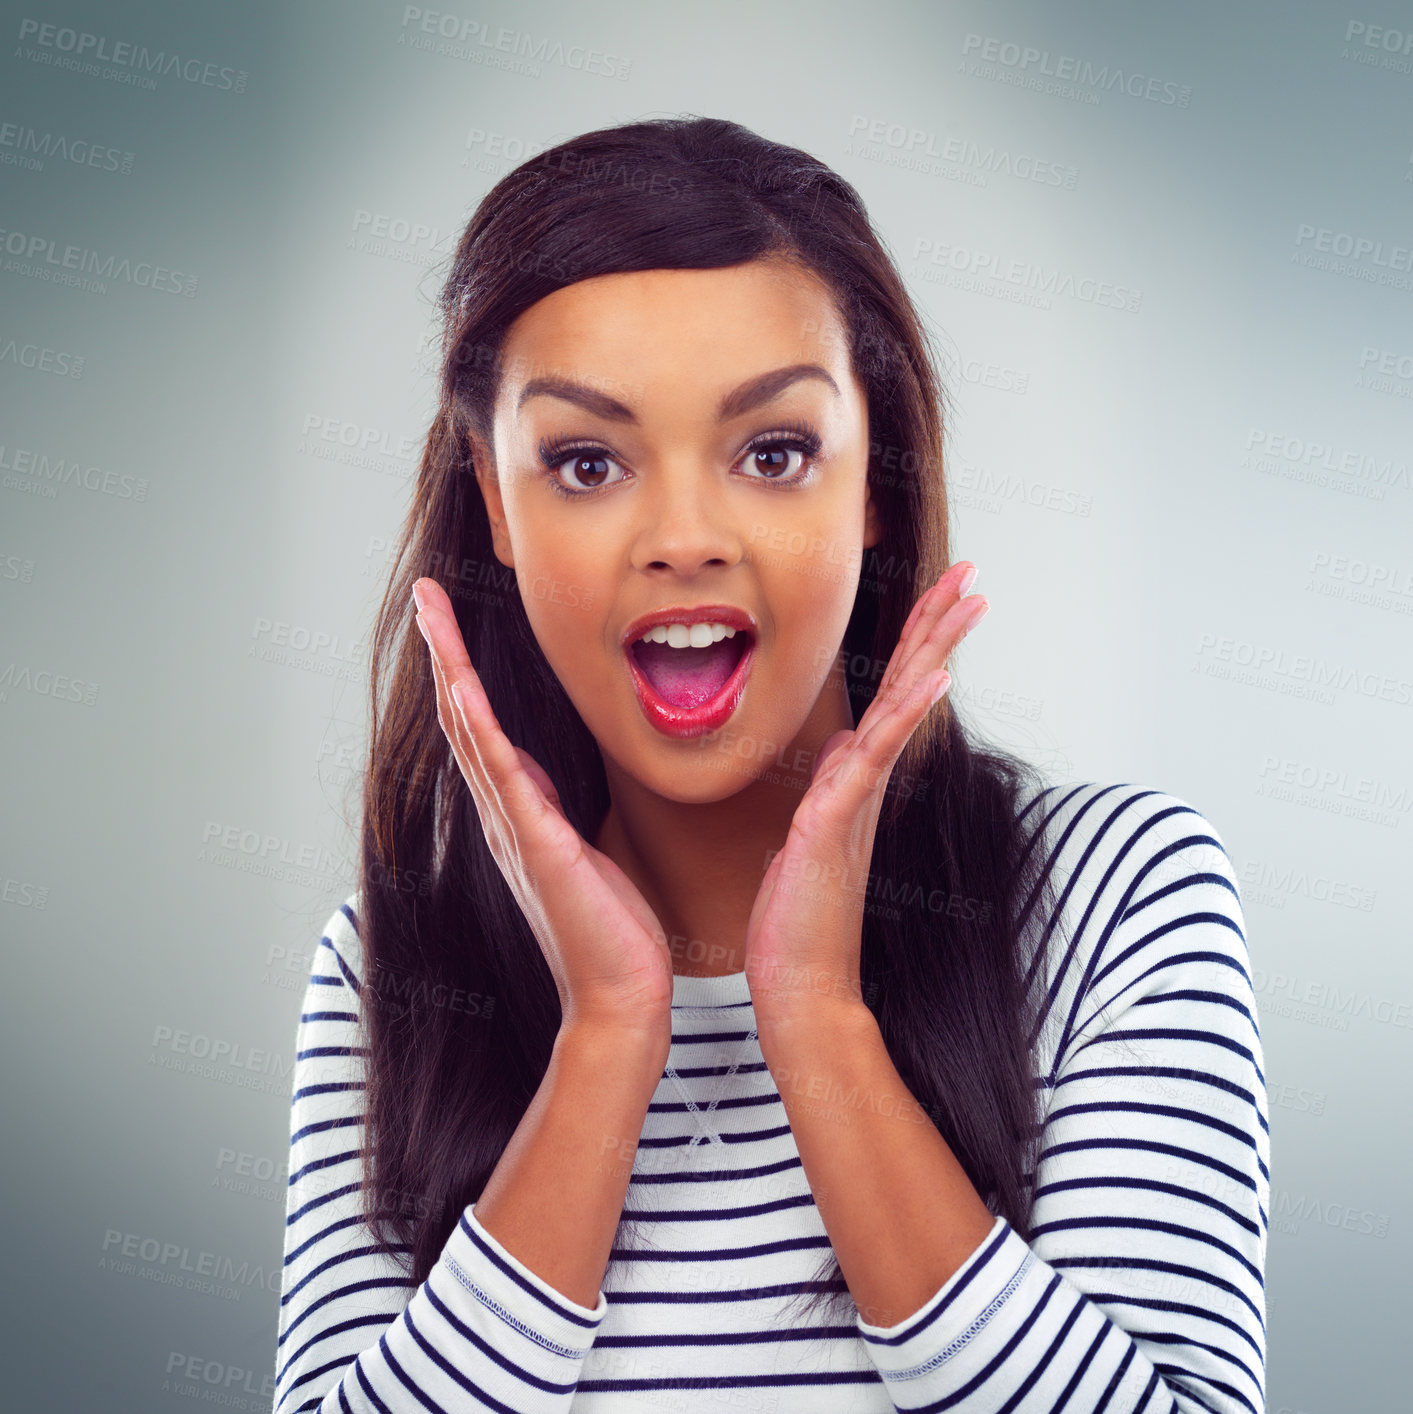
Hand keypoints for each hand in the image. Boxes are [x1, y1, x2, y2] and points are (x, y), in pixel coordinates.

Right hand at [411, 577, 674, 1045]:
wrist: (621, 995)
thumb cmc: (610, 931)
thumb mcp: (584, 852)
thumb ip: (557, 814)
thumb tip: (543, 782)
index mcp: (520, 813)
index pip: (482, 727)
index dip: (462, 672)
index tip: (450, 621)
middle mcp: (505, 816)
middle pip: (462, 717)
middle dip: (444, 652)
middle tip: (426, 596)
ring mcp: (516, 830)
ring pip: (472, 734)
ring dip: (451, 670)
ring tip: (433, 616)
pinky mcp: (539, 847)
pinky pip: (503, 777)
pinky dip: (479, 730)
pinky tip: (460, 689)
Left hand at [742, 561, 987, 1018]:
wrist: (801, 984)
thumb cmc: (801, 917)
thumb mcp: (811, 832)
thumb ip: (834, 783)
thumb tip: (844, 742)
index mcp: (860, 779)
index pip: (893, 694)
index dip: (917, 641)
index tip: (942, 592)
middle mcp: (870, 782)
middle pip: (912, 686)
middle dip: (940, 625)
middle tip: (976, 573)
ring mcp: (860, 800)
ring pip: (903, 708)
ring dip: (936, 649)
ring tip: (971, 600)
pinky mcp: (837, 822)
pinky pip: (876, 758)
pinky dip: (905, 715)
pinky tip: (932, 677)